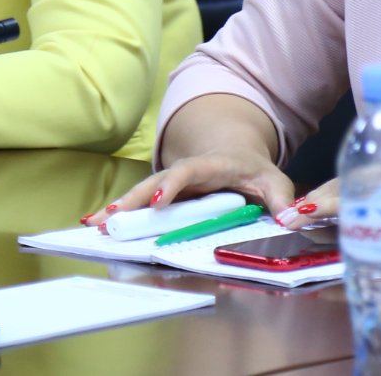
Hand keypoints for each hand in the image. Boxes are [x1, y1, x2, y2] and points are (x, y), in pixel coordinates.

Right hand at [85, 148, 300, 229]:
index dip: (172, 184)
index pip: (190, 171)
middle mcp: (187, 172)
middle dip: (132, 199)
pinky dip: (121, 213)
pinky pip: (141, 204)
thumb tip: (287, 216)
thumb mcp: (274, 181)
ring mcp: (173, 184)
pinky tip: (100, 225)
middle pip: (155, 182)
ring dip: (118, 208)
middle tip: (110, 217)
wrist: (237, 155)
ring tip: (94, 224)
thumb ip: (281, 198)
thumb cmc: (254, 171)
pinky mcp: (166, 196)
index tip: (156, 202)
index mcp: (212, 165)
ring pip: (142, 193)